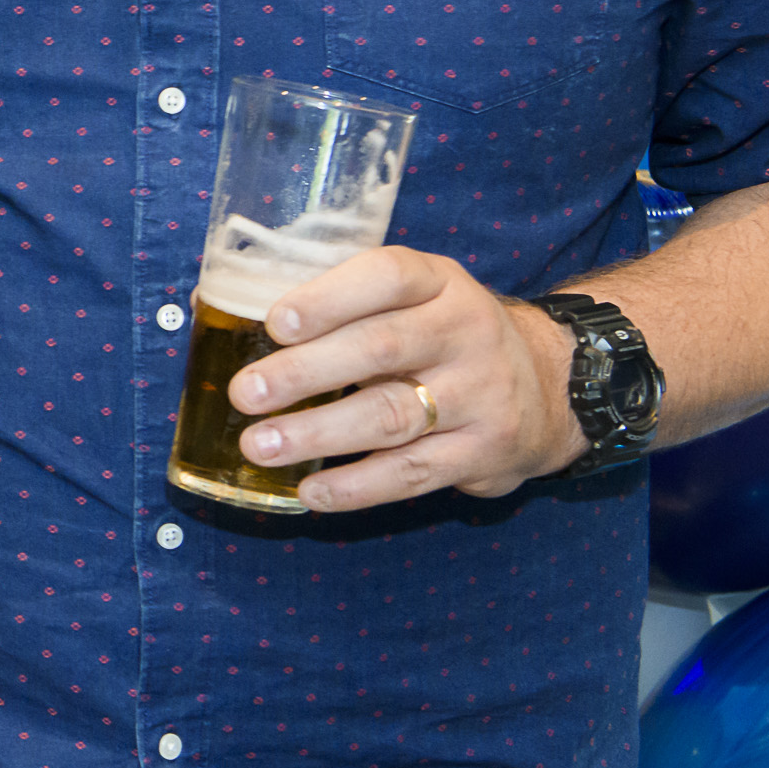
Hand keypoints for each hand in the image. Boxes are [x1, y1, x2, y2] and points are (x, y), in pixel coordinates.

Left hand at [226, 246, 586, 508]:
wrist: (548, 385)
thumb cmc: (443, 335)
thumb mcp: (415, 297)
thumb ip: (342, 301)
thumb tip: (220, 309)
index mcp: (440, 283)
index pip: (388, 276)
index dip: (330, 298)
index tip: (276, 323)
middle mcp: (466, 332)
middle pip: (382, 348)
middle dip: (305, 373)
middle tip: (243, 394)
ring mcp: (481, 394)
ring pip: (392, 416)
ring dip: (317, 435)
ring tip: (259, 445)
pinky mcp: (485, 451)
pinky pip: (413, 473)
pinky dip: (356, 487)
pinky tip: (310, 492)